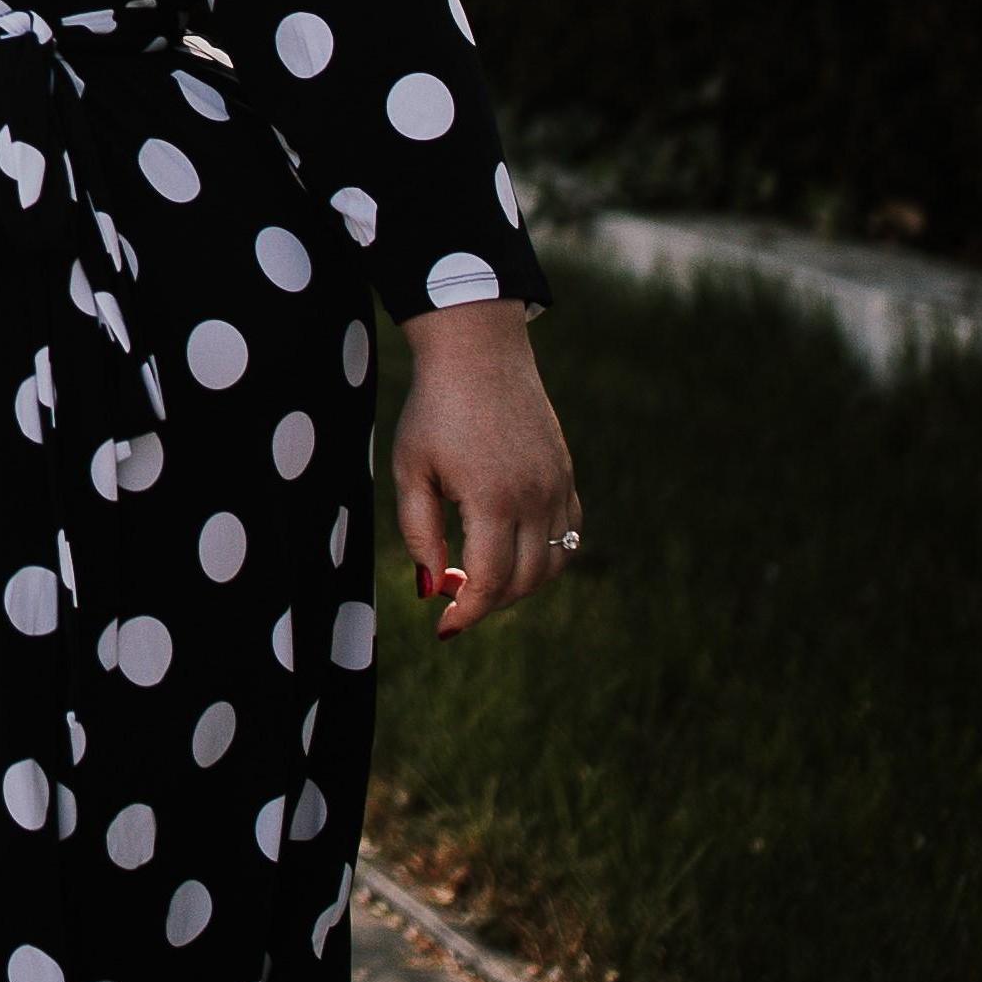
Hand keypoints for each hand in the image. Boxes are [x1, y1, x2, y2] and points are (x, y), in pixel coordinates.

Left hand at [393, 303, 578, 636]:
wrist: (479, 353)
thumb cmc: (435, 410)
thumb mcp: (411, 470)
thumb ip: (420, 531)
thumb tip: (430, 584)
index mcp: (493, 500)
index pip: (488, 582)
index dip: (466, 613)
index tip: (443, 628)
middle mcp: (535, 498)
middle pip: (524, 580)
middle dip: (488, 602)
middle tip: (452, 600)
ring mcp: (558, 486)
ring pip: (554, 562)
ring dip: (520, 584)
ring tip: (480, 578)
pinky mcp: (566, 474)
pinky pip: (570, 533)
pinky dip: (547, 556)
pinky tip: (514, 552)